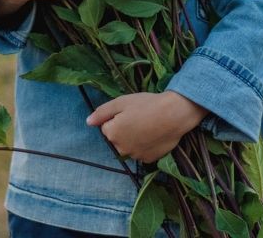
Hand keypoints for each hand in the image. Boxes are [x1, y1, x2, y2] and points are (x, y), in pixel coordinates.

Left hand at [86, 91, 206, 162]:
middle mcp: (121, 149)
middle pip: (117, 138)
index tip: (130, 111)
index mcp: (112, 133)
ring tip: (148, 125)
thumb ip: (102, 112)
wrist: (174, 115)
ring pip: (129, 145)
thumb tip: (88, 122)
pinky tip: (154, 134)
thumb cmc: (146, 104)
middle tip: (139, 116)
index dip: (117, 117)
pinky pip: (141, 152)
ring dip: (134, 138)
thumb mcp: (121, 102)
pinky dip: (144, 145)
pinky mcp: (148, 160)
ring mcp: (135, 156)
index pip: (107, 126)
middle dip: (124, 129)